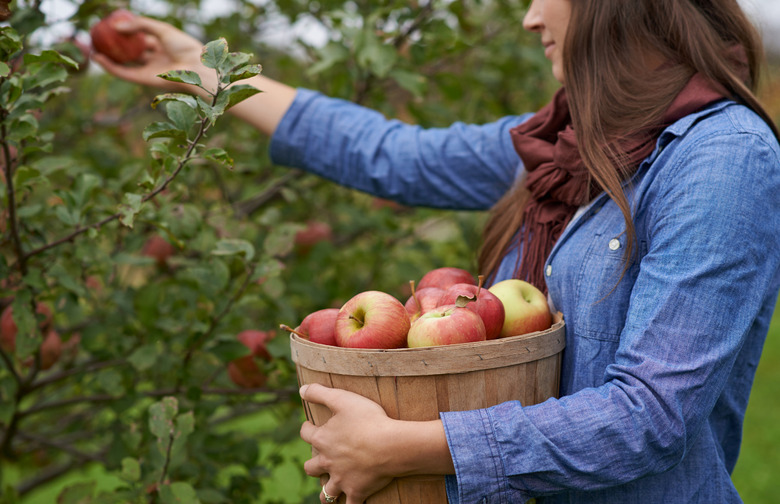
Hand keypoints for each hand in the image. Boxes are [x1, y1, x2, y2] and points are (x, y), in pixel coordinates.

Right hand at [92, 15, 214, 93]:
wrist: (195, 69)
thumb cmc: (184, 47)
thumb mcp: (162, 29)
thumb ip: (140, 25)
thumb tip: (117, 25)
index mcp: (164, 45)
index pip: (143, 36)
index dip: (129, 30)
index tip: (115, 23)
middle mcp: (156, 58)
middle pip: (133, 50)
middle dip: (118, 44)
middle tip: (101, 34)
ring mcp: (150, 69)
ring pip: (126, 62)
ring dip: (109, 55)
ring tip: (92, 45)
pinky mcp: (145, 80)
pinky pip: (124, 72)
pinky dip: (110, 66)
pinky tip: (97, 57)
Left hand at [299, 384, 396, 503]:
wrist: (390, 445)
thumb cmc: (368, 420)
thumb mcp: (343, 399)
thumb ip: (320, 392)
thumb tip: (301, 389)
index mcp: (323, 440)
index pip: (306, 434)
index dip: (306, 429)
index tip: (309, 426)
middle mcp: (328, 462)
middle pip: (311, 467)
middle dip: (313, 464)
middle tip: (320, 461)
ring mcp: (341, 479)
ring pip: (327, 492)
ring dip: (326, 490)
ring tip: (329, 489)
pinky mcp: (356, 491)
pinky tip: (349, 502)